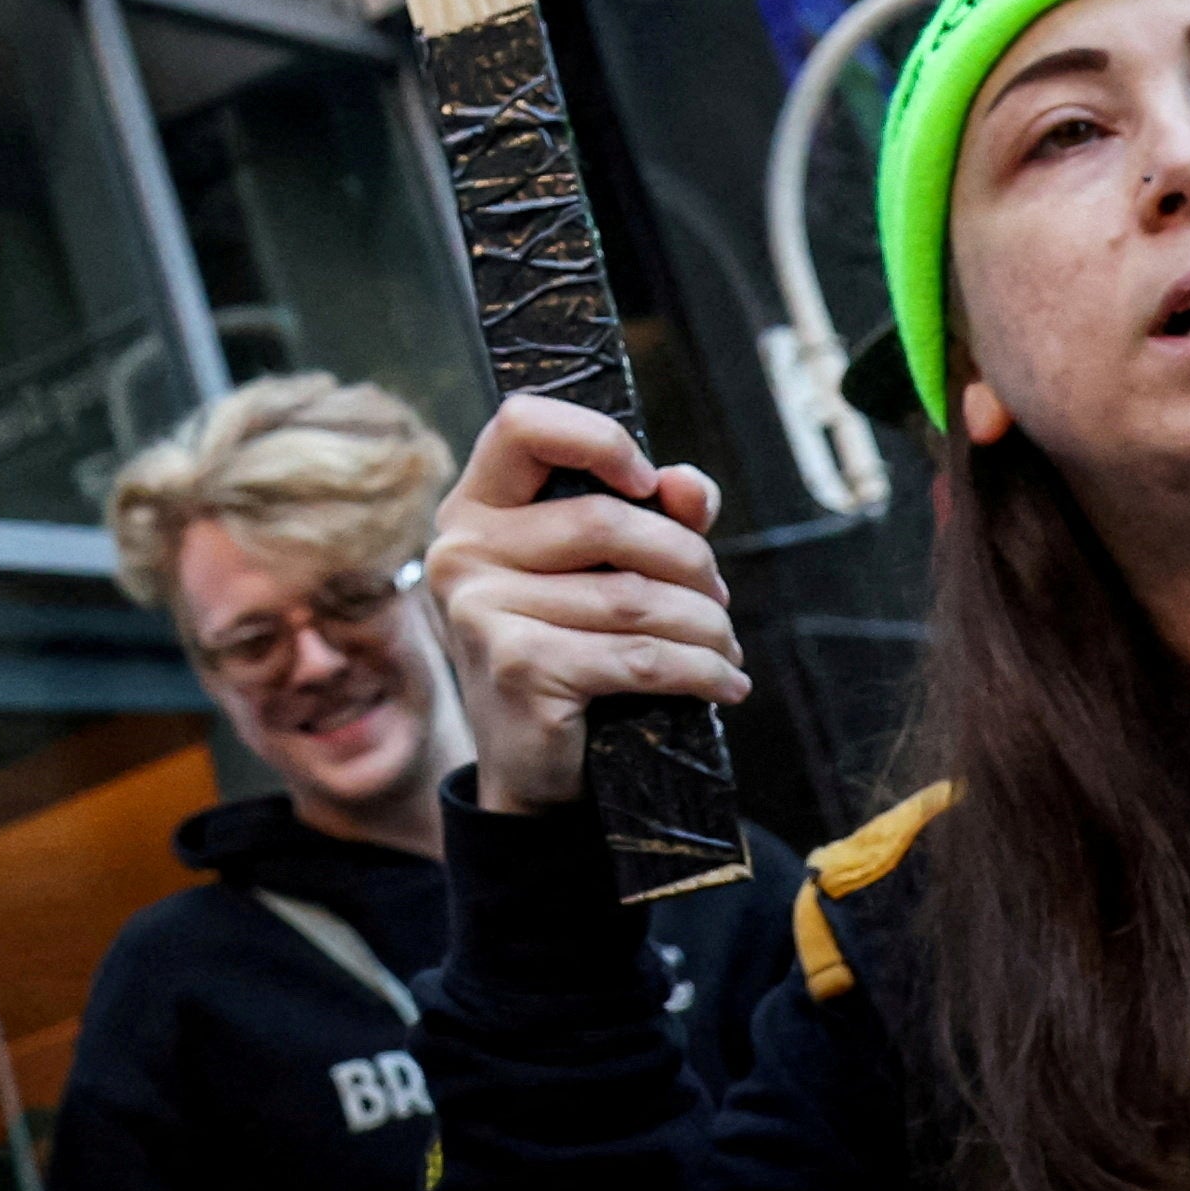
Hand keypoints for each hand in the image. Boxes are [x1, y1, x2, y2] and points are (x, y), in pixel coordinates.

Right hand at [429, 394, 749, 811]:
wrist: (533, 766)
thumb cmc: (569, 646)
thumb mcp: (599, 572)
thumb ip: (649, 515)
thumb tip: (691, 487)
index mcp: (474, 509)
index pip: (522, 424)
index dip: (597, 438)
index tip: (646, 482)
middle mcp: (463, 552)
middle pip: (605, 521)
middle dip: (688, 559)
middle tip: (717, 598)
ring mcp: (483, 612)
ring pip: (636, 598)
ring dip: (706, 625)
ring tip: (726, 645)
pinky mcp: (520, 669)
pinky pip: (640, 657)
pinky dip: (701, 670)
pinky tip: (725, 682)